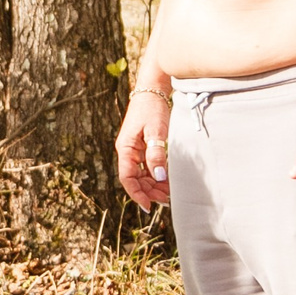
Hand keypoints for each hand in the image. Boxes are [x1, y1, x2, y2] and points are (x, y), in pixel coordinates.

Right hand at [115, 87, 170, 207]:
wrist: (154, 88)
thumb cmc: (153, 108)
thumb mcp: (156, 131)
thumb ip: (156, 154)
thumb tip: (159, 177)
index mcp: (125, 148)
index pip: (127, 178)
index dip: (137, 194)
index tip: (149, 206)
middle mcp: (128, 151)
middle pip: (135, 179)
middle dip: (149, 192)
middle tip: (167, 201)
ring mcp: (135, 149)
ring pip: (142, 174)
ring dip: (154, 185)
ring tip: (170, 193)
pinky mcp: (143, 146)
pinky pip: (148, 166)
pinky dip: (157, 175)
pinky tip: (168, 180)